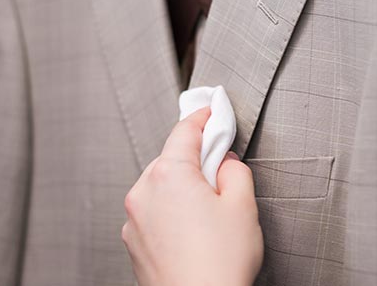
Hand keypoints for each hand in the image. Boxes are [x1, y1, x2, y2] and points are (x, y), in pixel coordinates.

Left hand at [122, 107, 262, 285]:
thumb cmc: (219, 265)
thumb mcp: (243, 206)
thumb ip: (234, 170)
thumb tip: (225, 161)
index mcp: (168, 174)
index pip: (185, 130)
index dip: (204, 117)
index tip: (213, 111)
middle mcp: (143, 192)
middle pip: (171, 159)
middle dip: (196, 161)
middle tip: (223, 173)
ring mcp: (134, 219)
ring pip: (161, 187)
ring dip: (182, 189)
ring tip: (211, 216)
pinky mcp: (134, 242)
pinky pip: (154, 213)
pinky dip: (172, 213)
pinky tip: (195, 233)